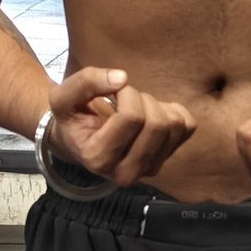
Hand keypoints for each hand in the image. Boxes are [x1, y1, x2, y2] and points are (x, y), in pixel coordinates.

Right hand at [47, 67, 195, 186]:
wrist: (80, 138)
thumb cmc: (73, 117)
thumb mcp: (63, 96)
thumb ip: (86, 82)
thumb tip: (121, 77)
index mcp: (98, 160)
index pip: (132, 117)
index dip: (126, 93)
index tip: (112, 92)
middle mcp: (125, 173)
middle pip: (157, 125)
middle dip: (142, 98)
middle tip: (123, 99)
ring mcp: (149, 168)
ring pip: (175, 126)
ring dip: (155, 105)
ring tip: (134, 107)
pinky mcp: (167, 158)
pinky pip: (187, 126)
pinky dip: (171, 110)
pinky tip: (150, 113)